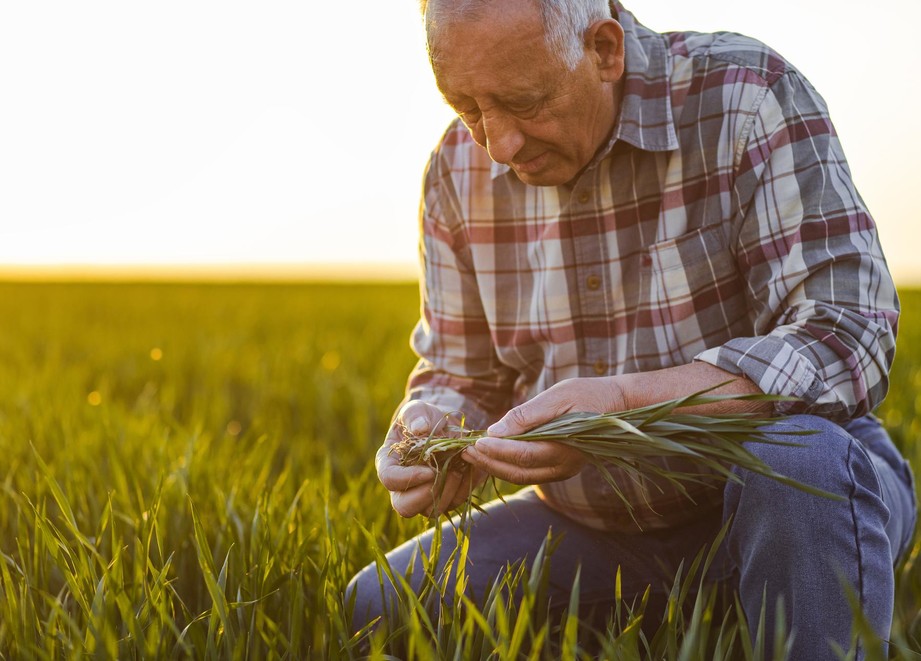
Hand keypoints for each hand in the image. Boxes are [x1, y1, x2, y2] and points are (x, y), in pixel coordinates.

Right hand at [376, 400, 484, 517]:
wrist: (443, 426)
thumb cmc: (424, 418)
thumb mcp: (417, 410)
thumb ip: (415, 415)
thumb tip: (420, 428)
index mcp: (389, 463)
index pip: (389, 479)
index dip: (408, 478)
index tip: (429, 470)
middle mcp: (403, 485)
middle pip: (405, 507)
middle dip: (426, 495)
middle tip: (446, 475)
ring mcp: (423, 495)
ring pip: (431, 511)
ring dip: (449, 493)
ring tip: (460, 468)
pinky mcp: (444, 497)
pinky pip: (454, 503)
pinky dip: (465, 487)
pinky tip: (471, 467)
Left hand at [460, 377, 626, 483]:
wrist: (617, 406)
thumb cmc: (588, 395)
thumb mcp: (557, 397)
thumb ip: (527, 416)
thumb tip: (496, 431)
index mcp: (564, 449)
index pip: (521, 455)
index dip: (495, 450)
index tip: (474, 441)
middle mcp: (562, 467)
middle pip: (516, 472)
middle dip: (488, 462)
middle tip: (464, 450)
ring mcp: (561, 471)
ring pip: (520, 476)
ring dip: (494, 466)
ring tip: (471, 453)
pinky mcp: (558, 468)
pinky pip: (528, 472)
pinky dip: (506, 465)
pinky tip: (491, 454)